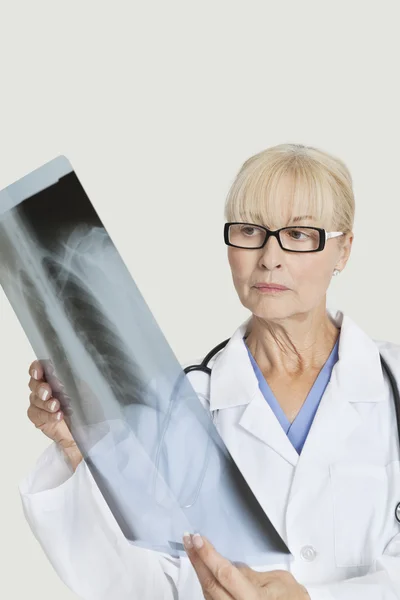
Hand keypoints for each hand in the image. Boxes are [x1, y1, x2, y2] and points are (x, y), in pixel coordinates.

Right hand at [27, 360, 82, 470]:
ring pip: (34, 399)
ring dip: (46, 403)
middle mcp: (44, 389)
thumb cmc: (88, 406)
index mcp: (54, 378)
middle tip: (48, 392)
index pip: (40, 368)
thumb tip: (66, 366)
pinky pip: (37, 414)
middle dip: (41, 387)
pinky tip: (58, 416)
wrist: (90, 430)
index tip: (39, 371)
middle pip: (34, 384)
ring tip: (57, 406)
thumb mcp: (84, 388)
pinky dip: (48, 415)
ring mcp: (40, 404)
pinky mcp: (39, 418)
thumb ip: (72, 378)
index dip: (36, 368)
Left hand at [183, 533, 309, 599]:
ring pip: (208, 594)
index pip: (225, 574)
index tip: (197, 539)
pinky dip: (206, 584)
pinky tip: (204, 572)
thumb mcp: (279, 582)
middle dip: (197, 560)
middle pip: (210, 584)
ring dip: (199, 572)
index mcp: (254, 599)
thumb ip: (253, 575)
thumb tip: (233, 565)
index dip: (208, 555)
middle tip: (189, 541)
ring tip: (193, 552)